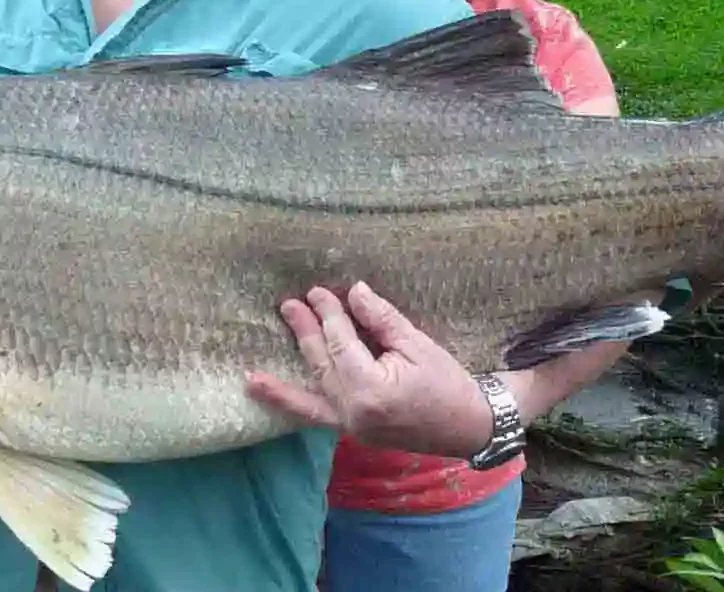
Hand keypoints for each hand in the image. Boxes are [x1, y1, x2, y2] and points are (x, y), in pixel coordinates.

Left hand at [246, 282, 494, 459]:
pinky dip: (290, 404)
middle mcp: (354, 411)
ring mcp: (351, 426)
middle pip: (321, 364)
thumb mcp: (418, 344)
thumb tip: (353, 293)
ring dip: (283, 379)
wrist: (469, 426)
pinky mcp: (352, 431)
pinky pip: (315, 415)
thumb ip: (382, 320)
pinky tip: (264, 392)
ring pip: (312, 393)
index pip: (340, 344)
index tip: (316, 292)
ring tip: (254, 370)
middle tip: (288, 305)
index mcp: (372, 389)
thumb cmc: (449, 383)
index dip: (328, 315)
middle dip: (304, 332)